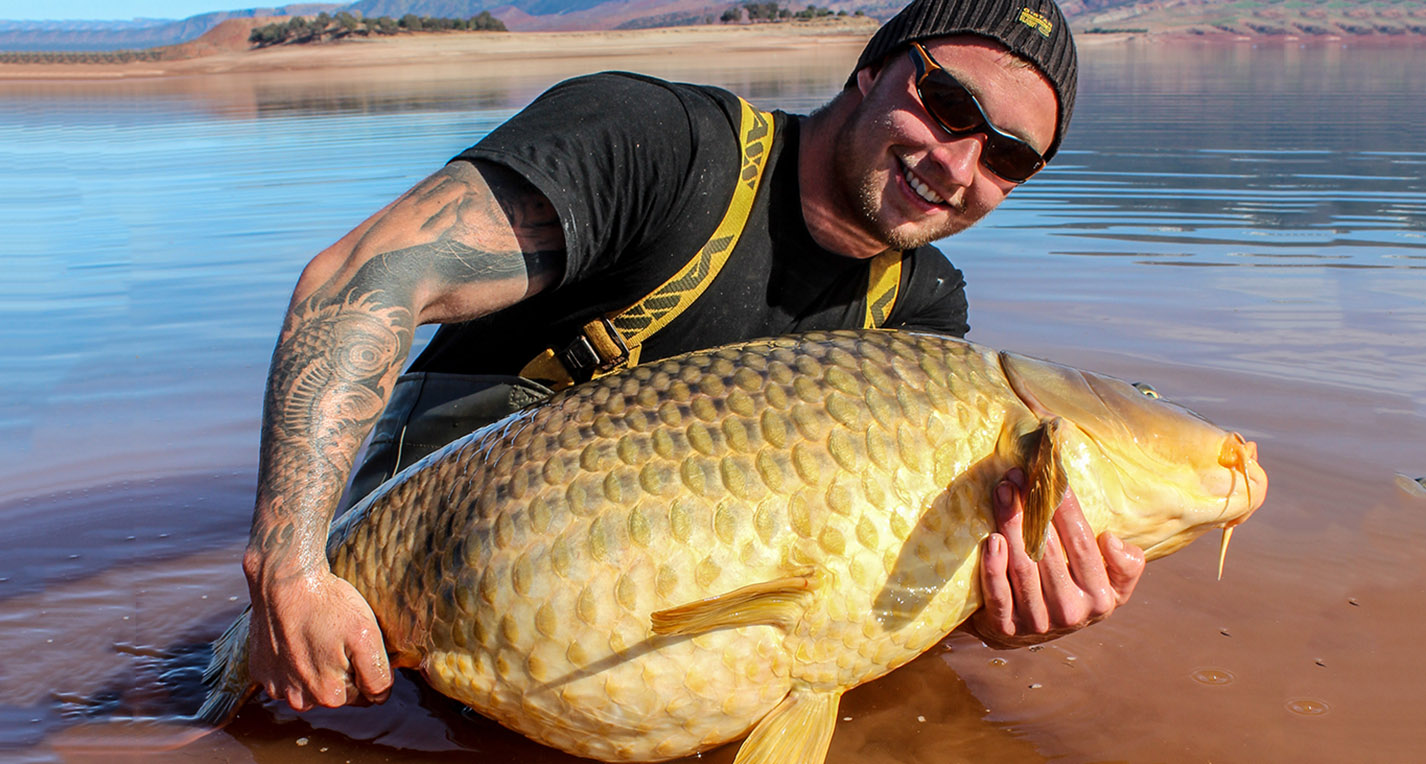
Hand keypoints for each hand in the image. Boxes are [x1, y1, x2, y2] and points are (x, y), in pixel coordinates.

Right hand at [246, 570, 391, 710]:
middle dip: (342, 671)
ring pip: (310, 687)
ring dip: (317, 669)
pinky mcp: (260, 671)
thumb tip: (380, 697)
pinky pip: (285, 675)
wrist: (284, 580)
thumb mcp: (366, 635)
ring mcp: (276, 687)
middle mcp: (300, 700)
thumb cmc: (328, 604)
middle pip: (336, 693)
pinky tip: (297, 639)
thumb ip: (377, 675)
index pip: (363, 695)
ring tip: (319, 637)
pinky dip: (293, 661)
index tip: (359, 646)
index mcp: (329, 695)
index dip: (366, 670)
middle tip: (339, 638)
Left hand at [968, 468, 1144, 648]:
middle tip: (1017, 476)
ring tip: (1003, 493)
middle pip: (1048, 552)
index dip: (1067, 509)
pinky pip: (999, 594)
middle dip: (1032, 509)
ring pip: (1023, 568)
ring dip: (1010, 526)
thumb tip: (1110, 540)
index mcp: (1100, 597)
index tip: (1053, 477)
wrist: (1029, 632)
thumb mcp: (1110, 584)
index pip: (1082, 544)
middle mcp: (1070, 611)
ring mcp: (1037, 621)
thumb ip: (1125, 565)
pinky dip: (993, 567)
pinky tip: (991, 540)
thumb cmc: (1072, 592)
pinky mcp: (1006, 627)